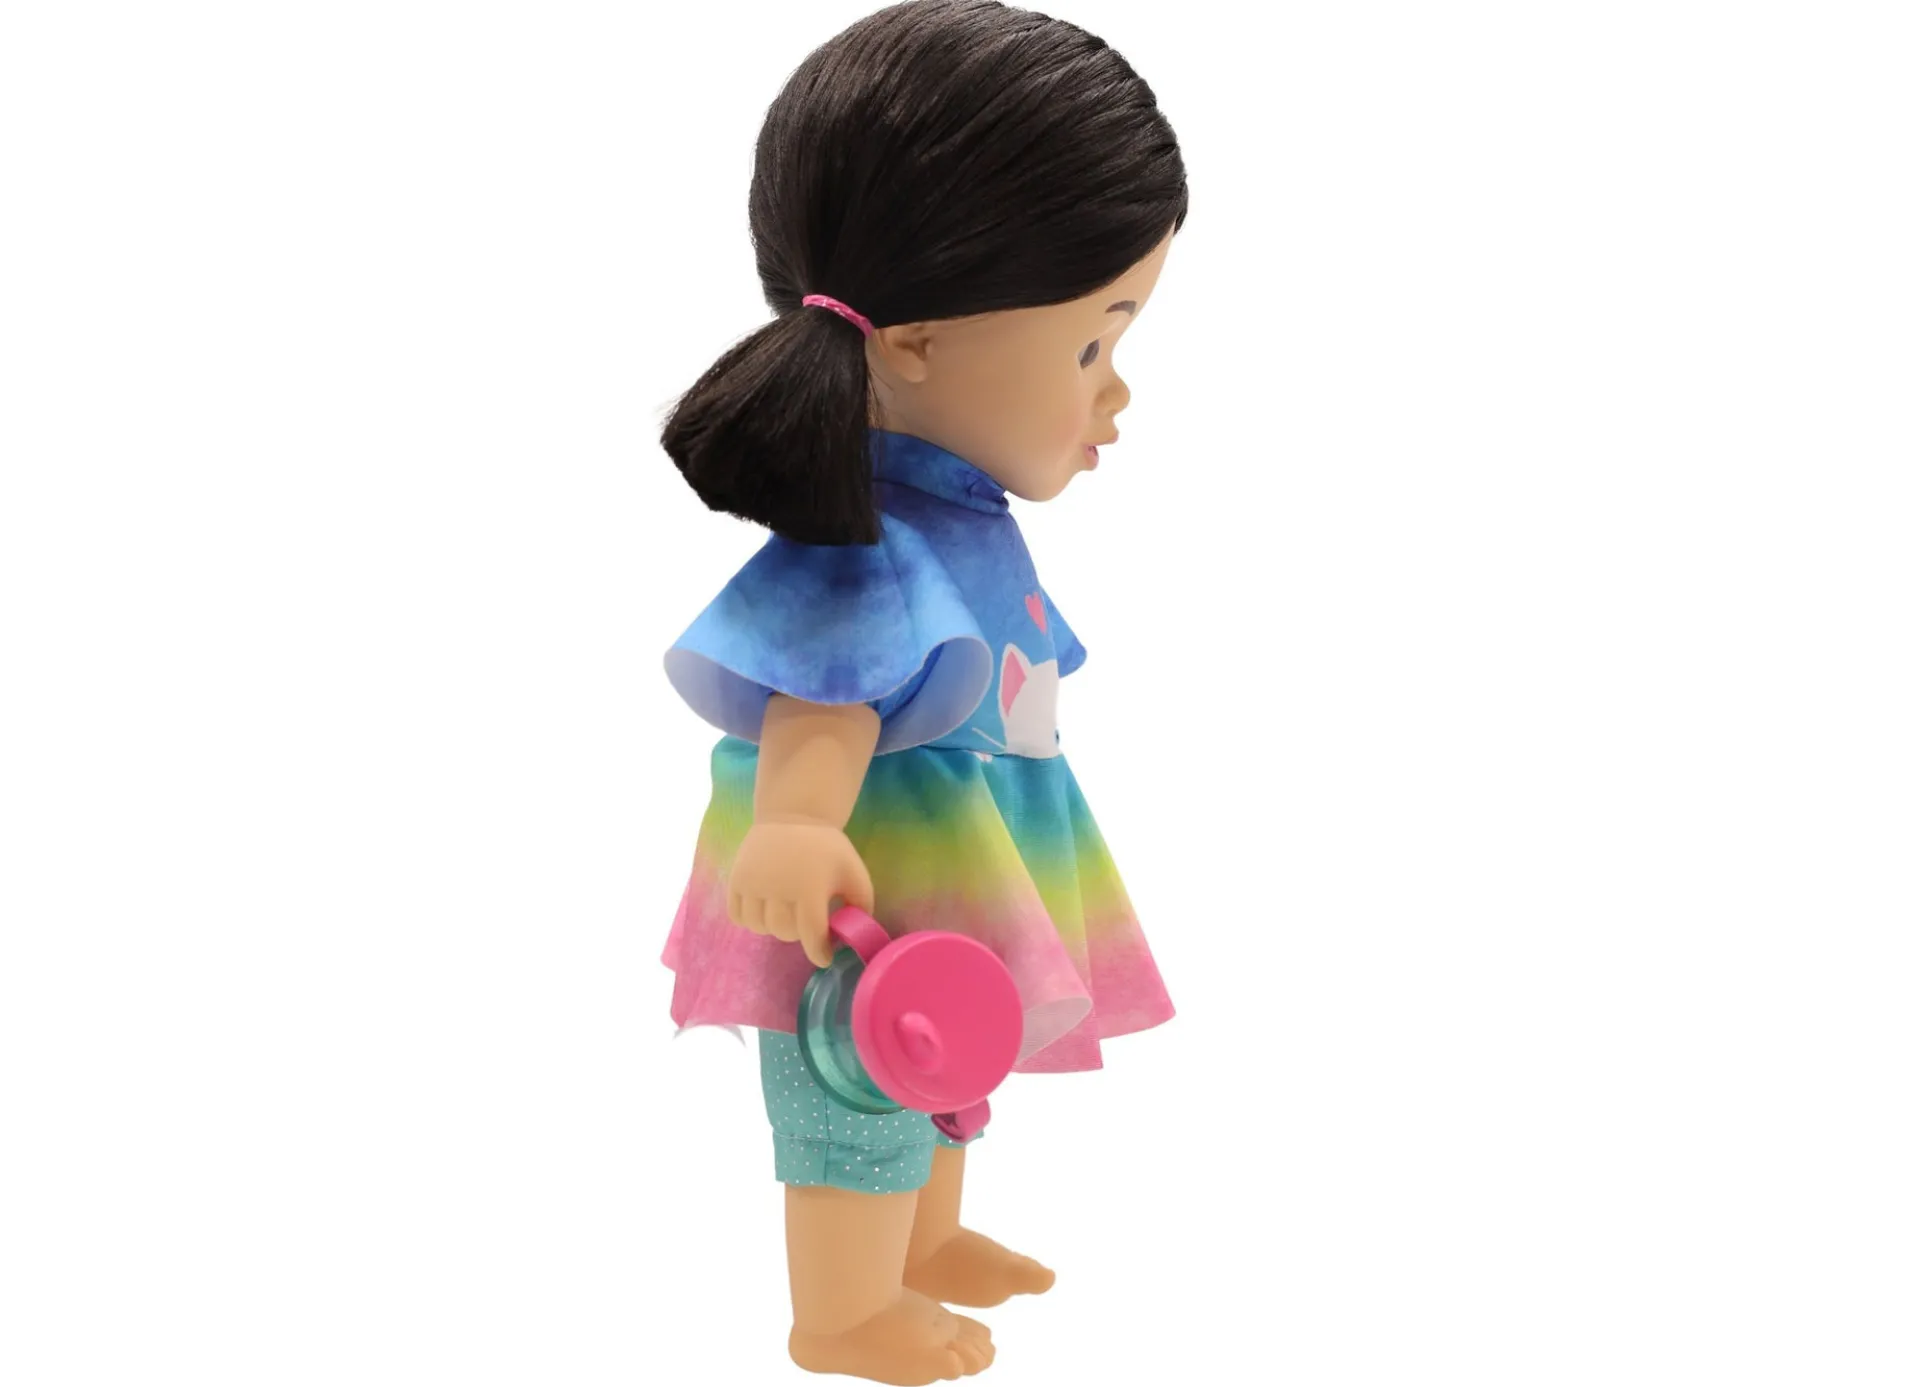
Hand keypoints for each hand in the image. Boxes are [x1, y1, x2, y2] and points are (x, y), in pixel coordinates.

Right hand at [725, 817, 874, 968]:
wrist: (792, 815)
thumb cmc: (826, 848)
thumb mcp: (854, 872)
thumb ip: (861, 906)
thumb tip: (854, 935)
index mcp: (810, 885)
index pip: (811, 934)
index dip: (819, 952)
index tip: (825, 956)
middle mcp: (778, 886)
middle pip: (784, 932)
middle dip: (799, 933)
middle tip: (806, 920)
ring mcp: (753, 882)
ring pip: (759, 927)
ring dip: (774, 927)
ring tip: (786, 912)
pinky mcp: (736, 879)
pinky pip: (738, 916)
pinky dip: (751, 919)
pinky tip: (765, 907)